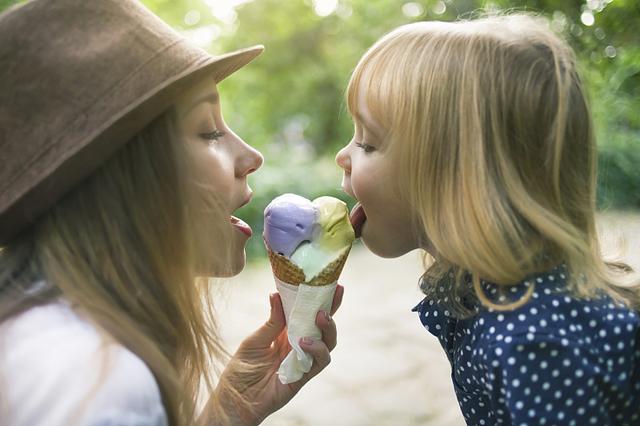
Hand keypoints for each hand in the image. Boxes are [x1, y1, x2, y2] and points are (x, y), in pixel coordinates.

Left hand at [209, 284, 343, 424]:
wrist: (235, 399)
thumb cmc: (241, 370)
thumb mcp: (254, 340)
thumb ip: (271, 322)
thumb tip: (276, 294)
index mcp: (287, 332)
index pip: (307, 313)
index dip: (320, 299)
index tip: (330, 282)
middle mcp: (299, 344)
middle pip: (323, 325)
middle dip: (332, 308)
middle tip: (335, 293)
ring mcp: (303, 360)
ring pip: (328, 343)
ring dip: (328, 328)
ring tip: (320, 317)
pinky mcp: (304, 376)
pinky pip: (319, 362)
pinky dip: (316, 350)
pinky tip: (304, 342)